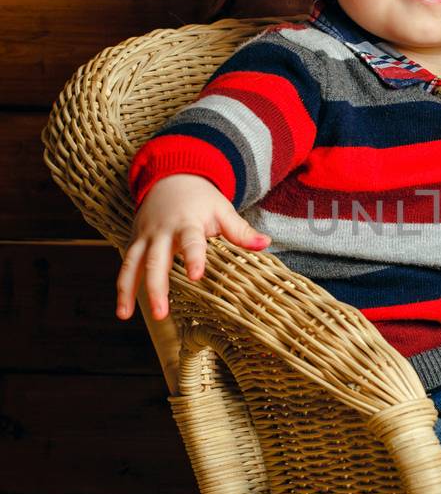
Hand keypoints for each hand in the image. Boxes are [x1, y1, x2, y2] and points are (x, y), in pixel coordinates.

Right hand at [116, 173, 270, 321]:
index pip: (191, 241)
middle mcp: (162, 231)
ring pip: (132, 264)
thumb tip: (265, 243)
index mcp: (187, 223)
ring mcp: (145, 237)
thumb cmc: (201, 199)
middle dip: (156, 287)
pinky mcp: (134, 241)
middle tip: (161, 313)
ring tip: (125, 316)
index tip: (195, 276)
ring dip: (128, 290)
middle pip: (155, 260)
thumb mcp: (222, 210)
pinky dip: (122, 286)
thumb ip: (240, 230)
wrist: (171, 177)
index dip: (193, 257)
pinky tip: (123, 311)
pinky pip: (126, 265)